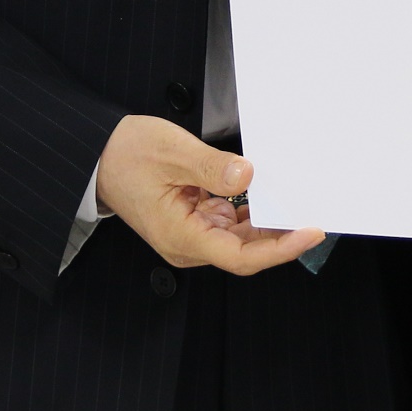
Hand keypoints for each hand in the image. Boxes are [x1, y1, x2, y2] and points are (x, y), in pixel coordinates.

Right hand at [94, 115, 324, 274]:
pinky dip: (252, 212)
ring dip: (268, 225)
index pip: (240, 257)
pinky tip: (269, 194)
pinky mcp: (193, 220)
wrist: (97, 156)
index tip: (309, 232)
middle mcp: (188, 243)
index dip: (279, 249)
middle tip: (314, 214)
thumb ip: (212, 167)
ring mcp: (191, 233)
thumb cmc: (126, 155)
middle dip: (281, 236)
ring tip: (298, 203)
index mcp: (182, 236)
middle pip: (245, 252)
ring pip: (240, 239)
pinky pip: (230, 224)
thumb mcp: (172, 152)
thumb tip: (248, 175)